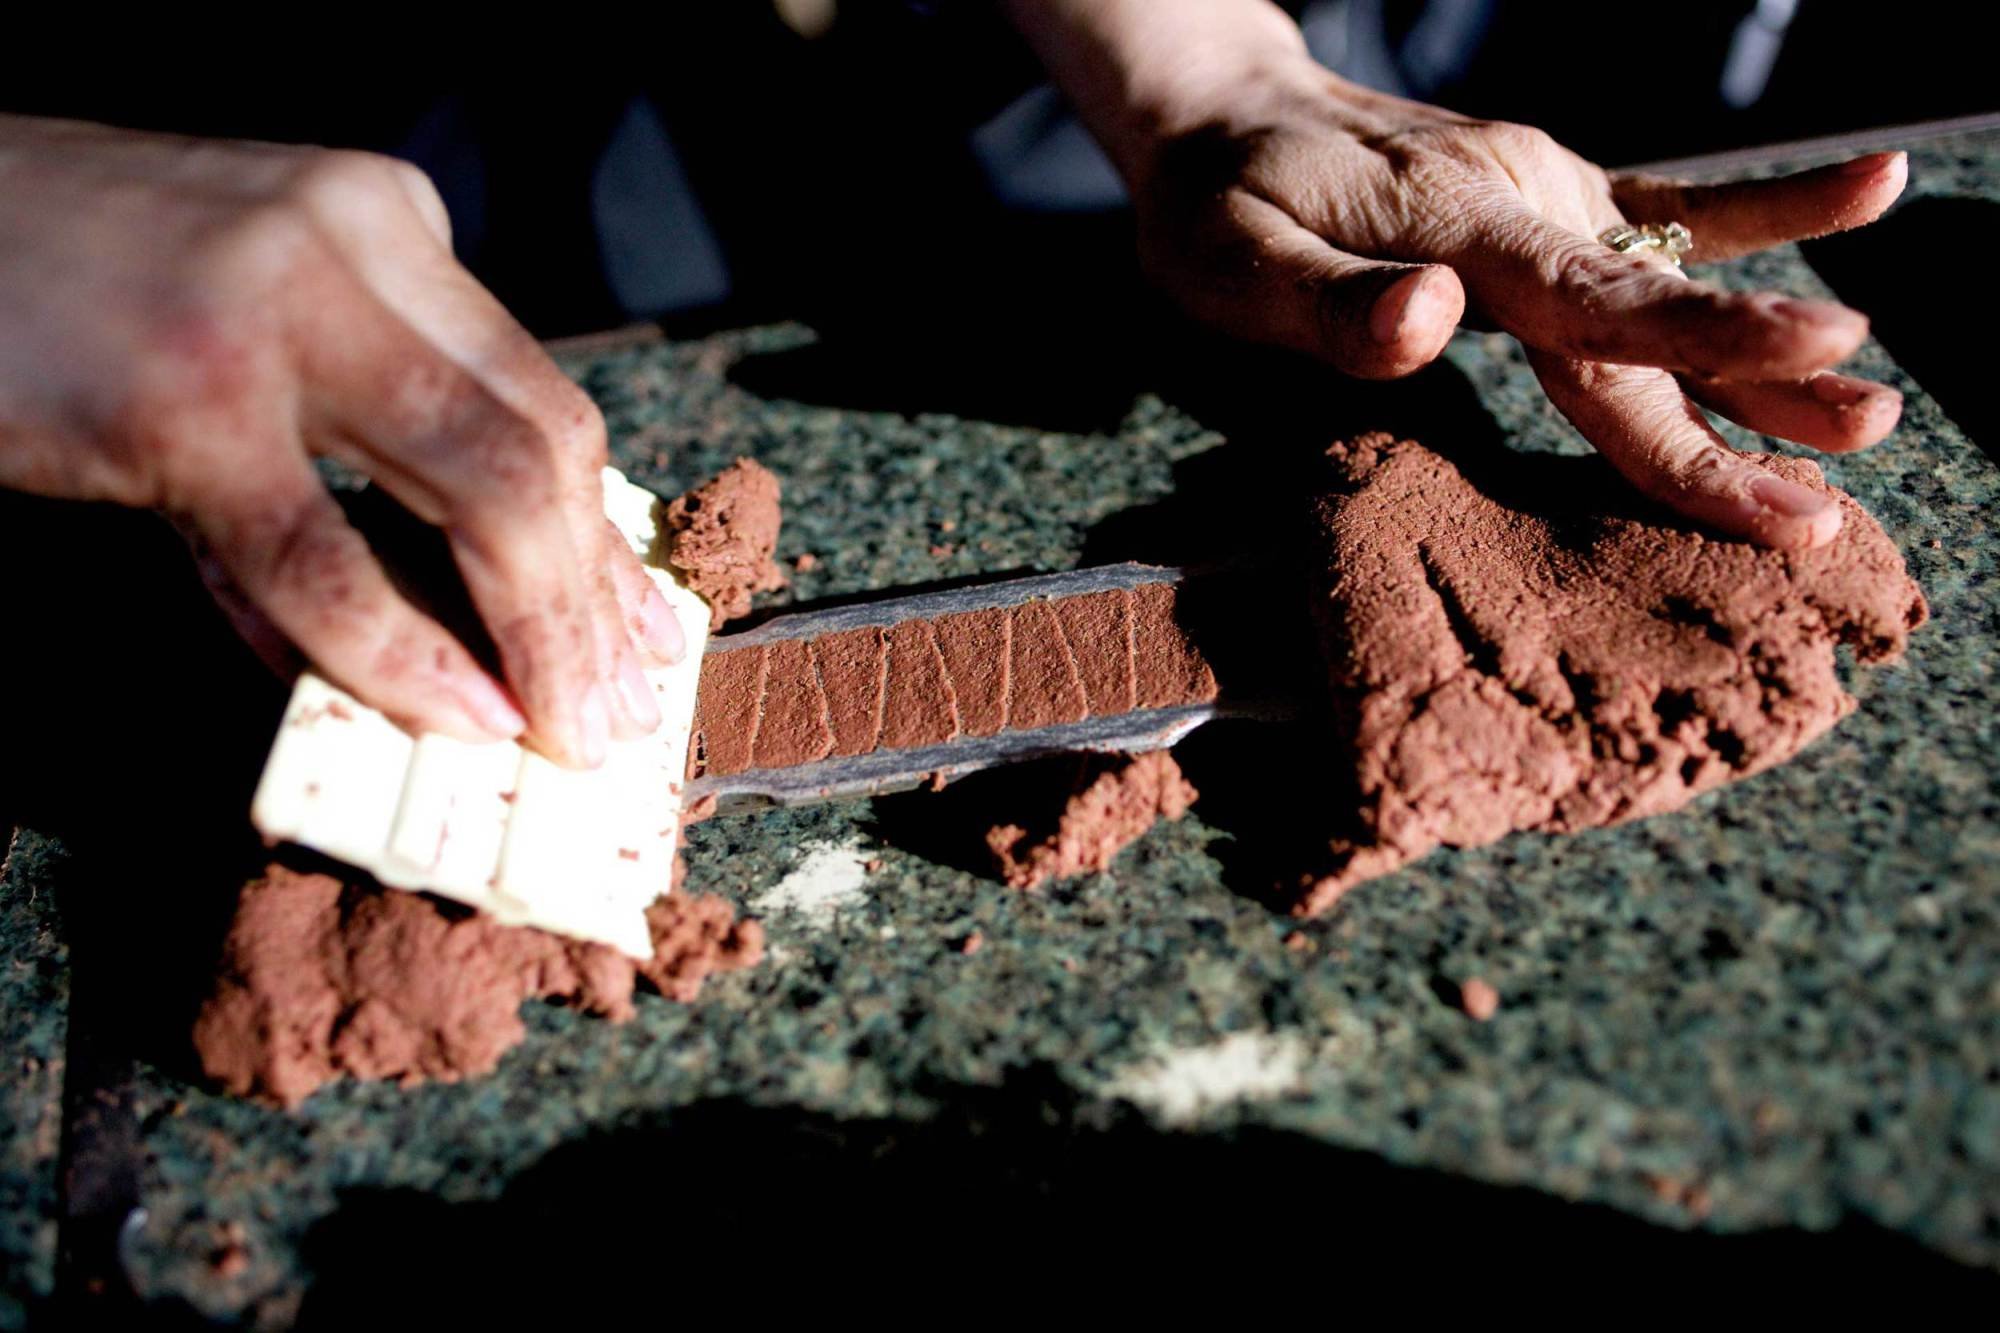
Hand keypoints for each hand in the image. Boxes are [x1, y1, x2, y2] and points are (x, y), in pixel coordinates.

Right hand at [0, 116, 685, 765]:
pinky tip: (453, 712)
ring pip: (483, 494)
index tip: (636, 631)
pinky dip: (400, 652)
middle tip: (615, 709)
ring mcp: (273, 316)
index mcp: (388, 225)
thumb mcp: (255, 315)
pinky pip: (325, 560)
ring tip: (563, 730)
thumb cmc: (72, 287)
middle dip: (591, 603)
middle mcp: (355, 248)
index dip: (601, 538)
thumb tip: (458, 603)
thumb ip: (359, 424)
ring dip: (537, 638)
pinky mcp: (184, 403)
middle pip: (543, 448)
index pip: (543, 399)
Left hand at [1009, 0, 1907, 548]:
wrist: (1230, 117)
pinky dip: (1763, 210)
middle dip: (1754, 392)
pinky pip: (1665, 207)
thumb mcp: (1238, 264)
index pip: (1594, 300)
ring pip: (1668, 286)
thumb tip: (1430, 323)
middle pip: (1646, 320)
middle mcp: (1525, 203)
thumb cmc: (1223, 205)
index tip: (1815, 352)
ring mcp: (1547, 194)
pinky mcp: (1546, 196)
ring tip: (1870, 408)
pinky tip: (1866, 189)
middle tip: (1861, 438)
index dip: (1705, 336)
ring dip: (1765, 349)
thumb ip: (1334, 304)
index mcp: (1459, 226)